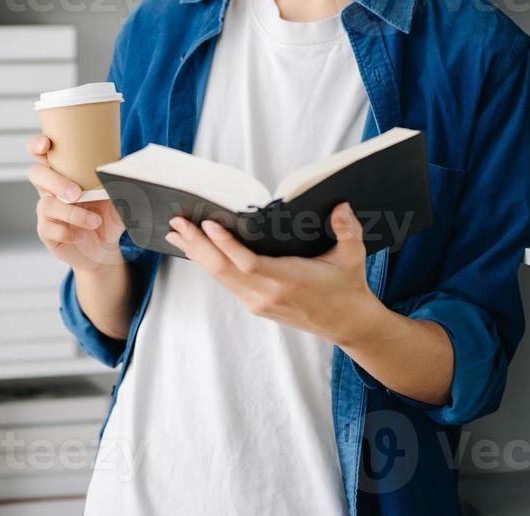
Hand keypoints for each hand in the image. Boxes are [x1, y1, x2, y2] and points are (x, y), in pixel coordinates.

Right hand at [29, 134, 127, 272]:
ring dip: (72, 213)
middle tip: (76, 193)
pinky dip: (68, 231)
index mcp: (64, 172)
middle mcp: (51, 188)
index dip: (38, 145)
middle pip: (37, 174)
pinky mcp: (45, 230)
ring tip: (94, 221)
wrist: (104, 249)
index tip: (46, 144)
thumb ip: (120, 183)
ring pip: (47, 204)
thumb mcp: (118, 198)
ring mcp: (46, 210)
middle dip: (55, 181)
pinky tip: (82, 235)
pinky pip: (49, 227)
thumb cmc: (107, 216)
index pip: (42, 153)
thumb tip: (125, 169)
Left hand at [163, 201, 386, 345]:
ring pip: (220, 277)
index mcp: (289, 280)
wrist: (348, 324)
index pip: (247, 263)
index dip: (225, 244)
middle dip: (197, 245)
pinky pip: (227, 283)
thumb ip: (347, 230)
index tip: (208, 224)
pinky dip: (209, 265)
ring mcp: (259, 302)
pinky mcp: (256, 305)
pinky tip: (197, 251)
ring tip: (177, 234)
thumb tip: (341, 205)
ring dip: (197, 254)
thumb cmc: (348, 286)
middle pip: (223, 269)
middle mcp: (267, 294)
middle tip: (176, 223)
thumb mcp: (353, 256)